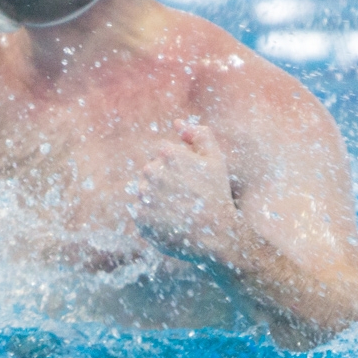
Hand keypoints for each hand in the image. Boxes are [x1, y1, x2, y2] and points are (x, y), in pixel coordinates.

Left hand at [132, 124, 242, 264]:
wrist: (217, 235)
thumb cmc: (217, 195)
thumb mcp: (215, 160)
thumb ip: (199, 135)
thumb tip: (177, 123)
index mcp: (167, 154)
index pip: (162, 154)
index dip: (178, 167)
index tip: (190, 180)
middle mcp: (152, 171)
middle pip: (151, 172)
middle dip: (165, 181)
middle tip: (184, 196)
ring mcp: (144, 195)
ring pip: (145, 191)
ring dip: (157, 198)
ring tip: (178, 209)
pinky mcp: (139, 217)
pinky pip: (141, 212)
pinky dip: (153, 217)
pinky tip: (170, 221)